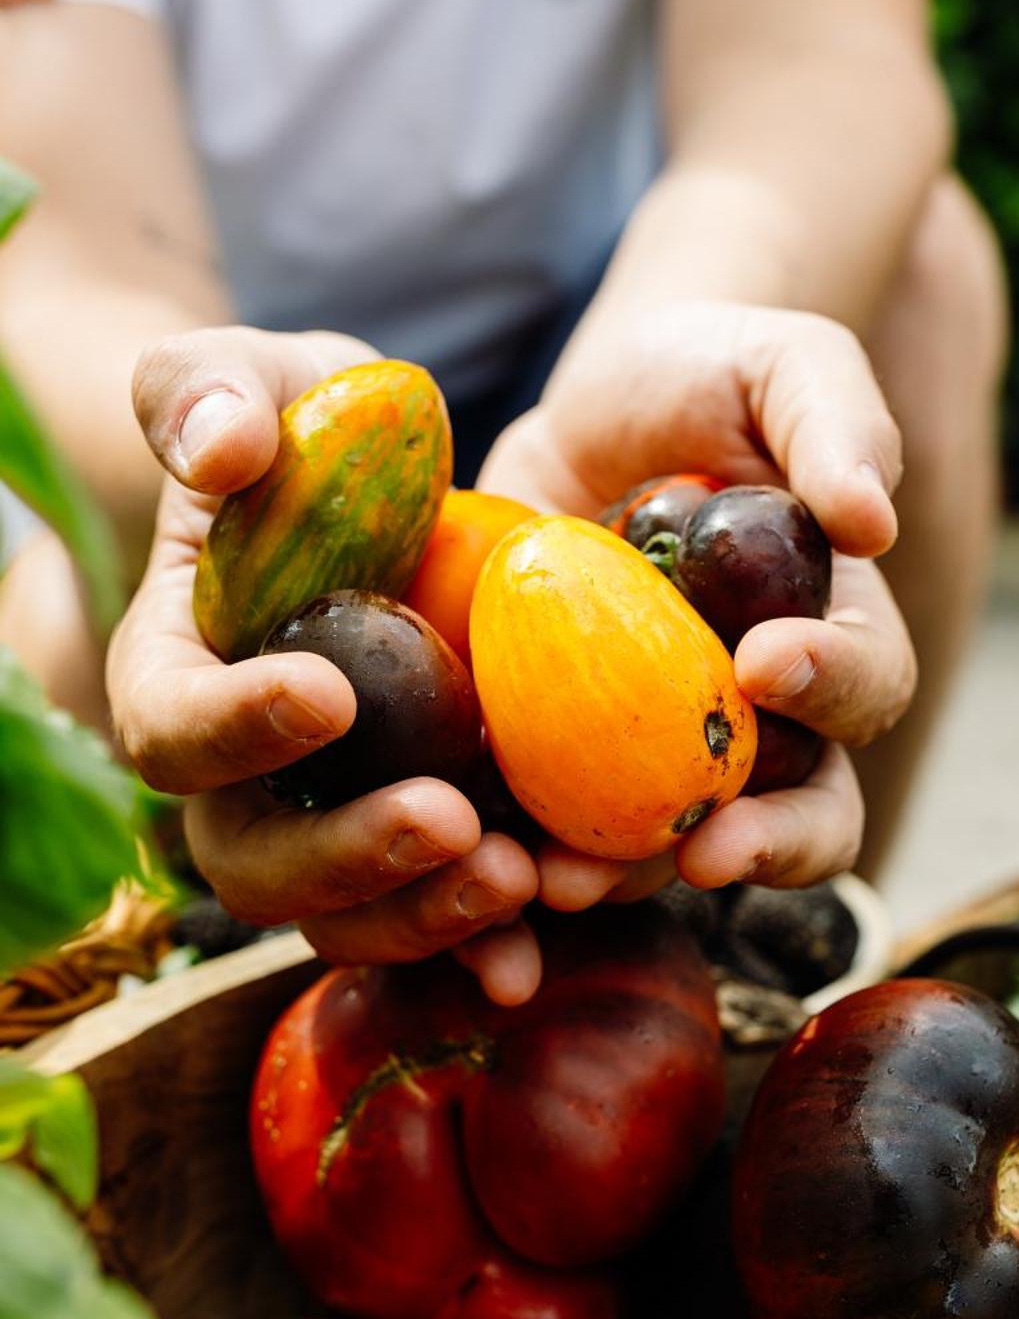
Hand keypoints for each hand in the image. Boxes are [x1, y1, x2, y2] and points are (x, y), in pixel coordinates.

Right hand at [108, 326, 541, 1002]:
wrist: (372, 490)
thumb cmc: (298, 429)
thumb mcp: (250, 379)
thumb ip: (208, 395)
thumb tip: (225, 450)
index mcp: (176, 670)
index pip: (172, 726)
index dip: (237, 727)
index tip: (329, 695)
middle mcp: (238, 774)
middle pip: (255, 862)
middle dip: (349, 857)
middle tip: (450, 823)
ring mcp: (327, 818)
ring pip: (343, 917)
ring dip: (426, 916)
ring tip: (522, 880)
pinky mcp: (414, 835)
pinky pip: (432, 915)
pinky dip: (485, 939)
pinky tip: (547, 937)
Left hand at [480, 300, 916, 897]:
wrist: (599, 406)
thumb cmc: (713, 373)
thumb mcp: (783, 365)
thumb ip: (838, 424)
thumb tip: (872, 514)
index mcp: (832, 634)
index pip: (862, 684)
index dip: (830, 689)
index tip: (767, 666)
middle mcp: (761, 715)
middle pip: (796, 811)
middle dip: (760, 844)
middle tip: (706, 849)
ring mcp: (657, 744)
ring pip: (667, 844)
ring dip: (624, 874)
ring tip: (561, 880)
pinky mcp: (560, 747)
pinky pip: (549, 820)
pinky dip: (520, 849)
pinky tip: (475, 852)